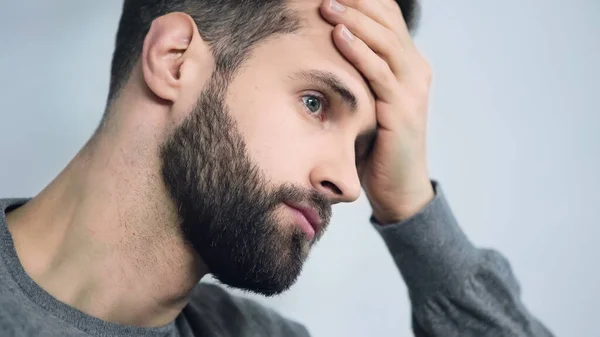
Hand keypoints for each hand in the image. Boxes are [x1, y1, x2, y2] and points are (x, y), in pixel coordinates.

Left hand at [320, 0, 433, 223]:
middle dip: (357, 2)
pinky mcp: (403, 108)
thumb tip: (329, 50)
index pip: (388, 19)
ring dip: (354, 20)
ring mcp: (413, 88)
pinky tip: (339, 35)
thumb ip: (362, 74)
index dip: (364, 0)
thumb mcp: (371, 100)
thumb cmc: (377, 143)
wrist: (399, 185)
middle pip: (387, 22)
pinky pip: (379, 72)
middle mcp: (416, 69)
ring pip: (385, 42)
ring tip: (326, 5)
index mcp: (409, 63)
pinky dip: (359, 51)